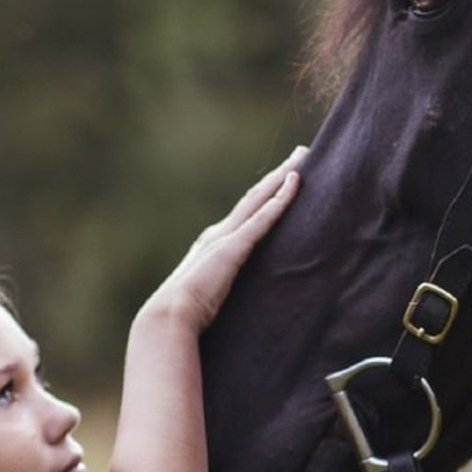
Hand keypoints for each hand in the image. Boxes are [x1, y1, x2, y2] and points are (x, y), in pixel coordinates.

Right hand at [140, 147, 304, 335]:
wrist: (169, 316)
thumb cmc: (183, 316)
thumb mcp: (205, 299)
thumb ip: (217, 292)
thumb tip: (224, 302)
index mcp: (212, 246)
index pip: (245, 215)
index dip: (264, 196)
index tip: (280, 180)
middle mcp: (218, 234)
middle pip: (254, 197)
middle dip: (277, 175)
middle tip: (299, 154)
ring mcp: (226, 238)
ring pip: (259, 199)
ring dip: (281, 177)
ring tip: (302, 157)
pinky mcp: (233, 247)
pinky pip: (263, 218)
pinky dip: (279, 199)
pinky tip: (294, 183)